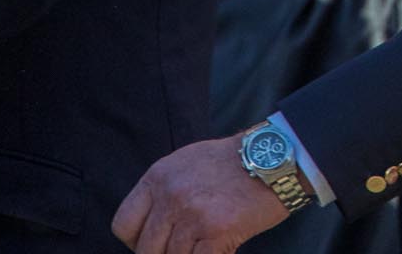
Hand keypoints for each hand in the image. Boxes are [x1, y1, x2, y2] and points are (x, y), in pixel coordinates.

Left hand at [113, 135, 289, 252]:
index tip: (156, 242)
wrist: (278, 156)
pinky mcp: (217, 231)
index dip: (137, 241)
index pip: (123, 225)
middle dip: (165, 253)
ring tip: (209, 242)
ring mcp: (192, 214)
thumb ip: (164, 191)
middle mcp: (170, 195)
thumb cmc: (236, 162)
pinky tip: (223, 248)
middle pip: (146, 250)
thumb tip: (150, 227)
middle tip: (187, 246)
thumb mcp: (188, 164)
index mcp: (158, 176)